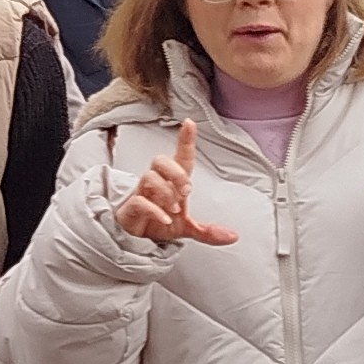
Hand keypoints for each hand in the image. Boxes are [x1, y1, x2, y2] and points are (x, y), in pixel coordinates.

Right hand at [116, 121, 238, 246]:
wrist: (136, 240)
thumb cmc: (159, 224)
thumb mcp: (187, 229)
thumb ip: (208, 232)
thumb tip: (233, 237)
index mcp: (171, 183)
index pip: (180, 157)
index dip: (184, 140)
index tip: (189, 123)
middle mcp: (155, 183)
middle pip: (160, 161)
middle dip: (175, 172)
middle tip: (187, 191)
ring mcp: (141, 194)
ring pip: (148, 177)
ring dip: (165, 192)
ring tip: (175, 209)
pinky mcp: (130, 208)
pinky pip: (139, 201)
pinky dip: (154, 210)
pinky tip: (165, 219)